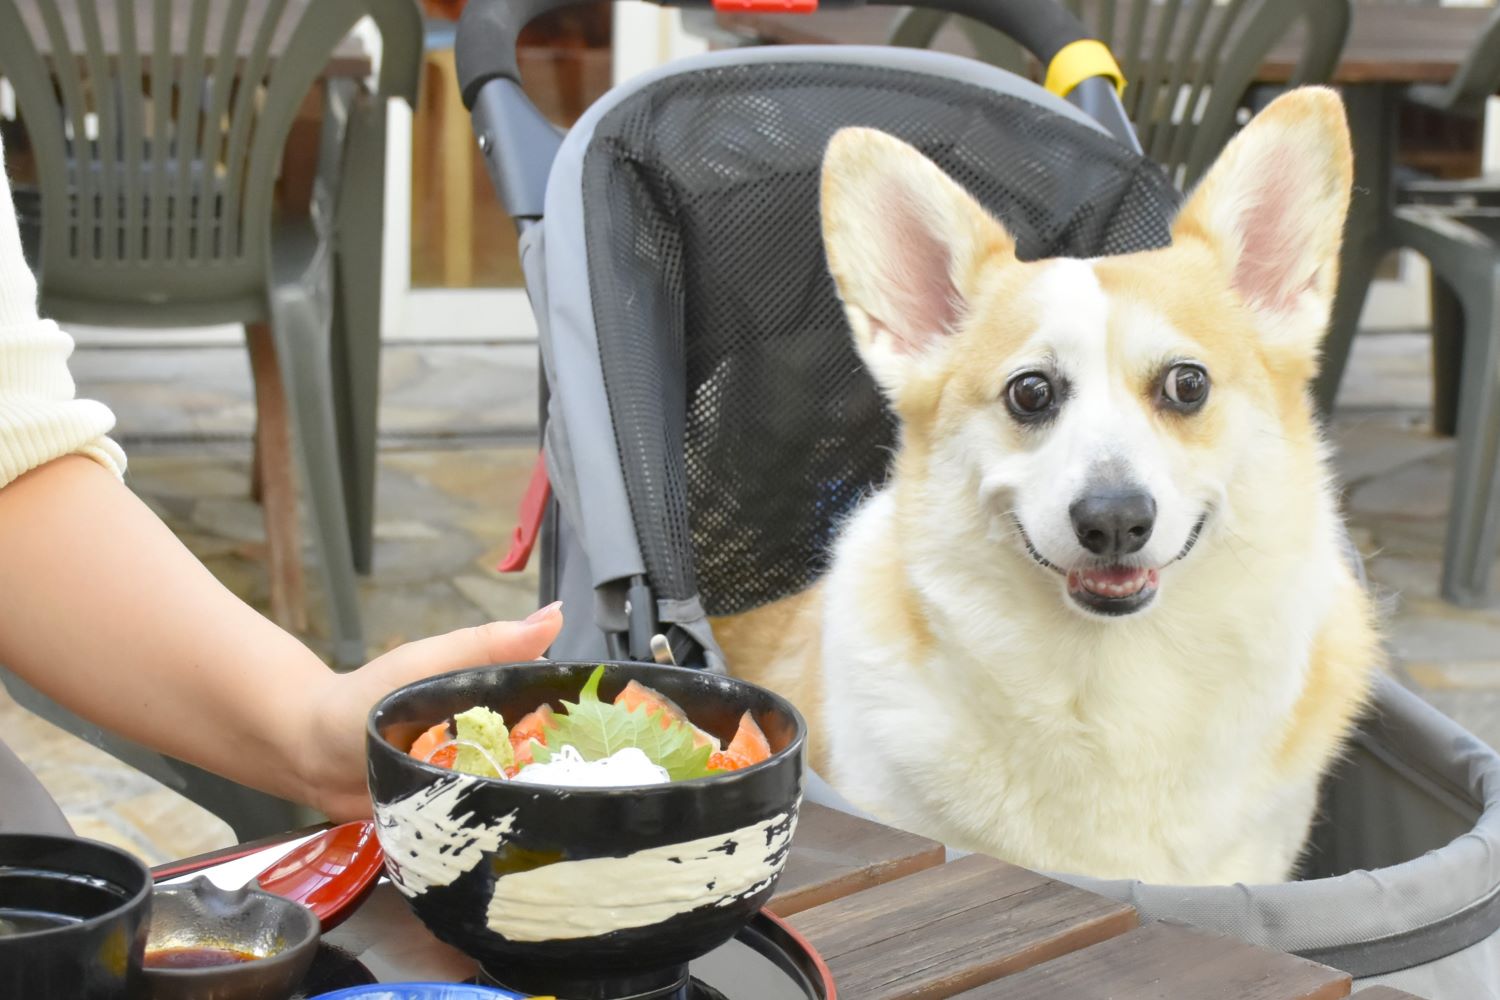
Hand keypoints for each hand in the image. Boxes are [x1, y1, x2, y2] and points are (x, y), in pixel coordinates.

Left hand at [294, 602, 564, 820]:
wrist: (306, 752)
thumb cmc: (366, 698)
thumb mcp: (431, 664)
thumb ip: (488, 644)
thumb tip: (557, 615)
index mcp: (492, 698)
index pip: (551, 710)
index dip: (580, 723)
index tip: (612, 741)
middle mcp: (488, 740)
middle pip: (540, 759)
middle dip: (561, 773)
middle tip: (589, 793)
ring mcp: (469, 780)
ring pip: (514, 795)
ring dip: (530, 807)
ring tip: (564, 824)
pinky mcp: (449, 819)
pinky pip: (480, 828)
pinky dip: (493, 833)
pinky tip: (520, 844)